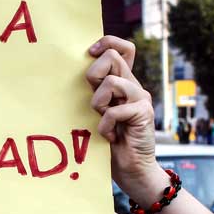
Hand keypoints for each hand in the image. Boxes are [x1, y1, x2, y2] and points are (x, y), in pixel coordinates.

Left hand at [86, 36, 164, 200]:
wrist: (132, 171)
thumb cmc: (108, 144)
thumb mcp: (96, 114)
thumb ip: (92, 95)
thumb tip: (69, 75)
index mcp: (122, 83)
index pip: (122, 48)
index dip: (106, 43)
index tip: (89, 54)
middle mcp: (133, 86)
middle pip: (113, 57)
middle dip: (94, 75)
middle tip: (95, 101)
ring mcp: (140, 98)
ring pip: (112, 81)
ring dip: (98, 103)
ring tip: (102, 121)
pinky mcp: (143, 113)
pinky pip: (115, 110)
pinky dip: (105, 125)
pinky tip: (110, 137)